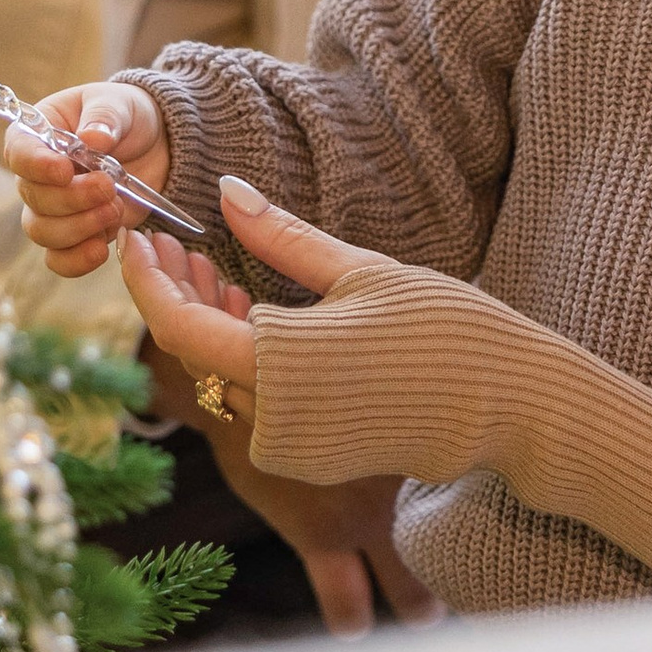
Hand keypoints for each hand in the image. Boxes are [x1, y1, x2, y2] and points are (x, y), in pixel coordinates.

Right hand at [6, 79, 171, 275]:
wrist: (156, 145)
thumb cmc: (127, 116)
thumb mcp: (121, 104)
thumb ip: (105, 116)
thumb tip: (92, 138)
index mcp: (38, 134)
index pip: (19, 152)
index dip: (36, 166)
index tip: (65, 170)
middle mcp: (38, 175)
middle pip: (33, 198)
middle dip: (72, 199)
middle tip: (109, 188)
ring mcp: (55, 208)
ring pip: (42, 231)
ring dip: (79, 227)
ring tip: (115, 210)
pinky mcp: (76, 233)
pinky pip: (59, 258)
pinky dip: (76, 260)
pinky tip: (101, 249)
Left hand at [125, 210, 437, 641]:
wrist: (513, 407)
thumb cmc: (445, 330)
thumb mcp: (359, 270)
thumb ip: (283, 236)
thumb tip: (228, 191)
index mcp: (274, 364)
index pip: (175, 324)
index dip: (147, 278)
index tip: (137, 236)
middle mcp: (270, 418)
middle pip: (193, 352)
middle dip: (177, 294)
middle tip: (176, 242)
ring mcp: (291, 447)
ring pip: (223, 378)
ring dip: (210, 326)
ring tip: (215, 270)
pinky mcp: (312, 459)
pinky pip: (257, 403)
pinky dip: (245, 359)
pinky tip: (254, 316)